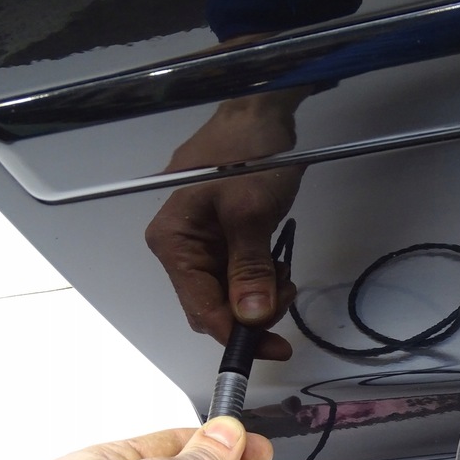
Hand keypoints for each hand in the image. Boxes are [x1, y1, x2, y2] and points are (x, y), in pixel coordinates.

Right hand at [145, 90, 309, 359]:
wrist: (261, 111)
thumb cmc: (250, 154)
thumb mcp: (251, 212)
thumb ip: (250, 268)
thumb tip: (251, 317)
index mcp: (172, 241)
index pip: (200, 308)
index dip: (235, 334)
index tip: (273, 348)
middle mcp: (179, 248)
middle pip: (214, 306)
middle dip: (252, 312)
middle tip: (287, 293)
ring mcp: (201, 244)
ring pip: (230, 294)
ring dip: (261, 295)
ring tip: (284, 272)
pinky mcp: (222, 239)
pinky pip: (239, 275)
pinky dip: (261, 279)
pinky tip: (278, 264)